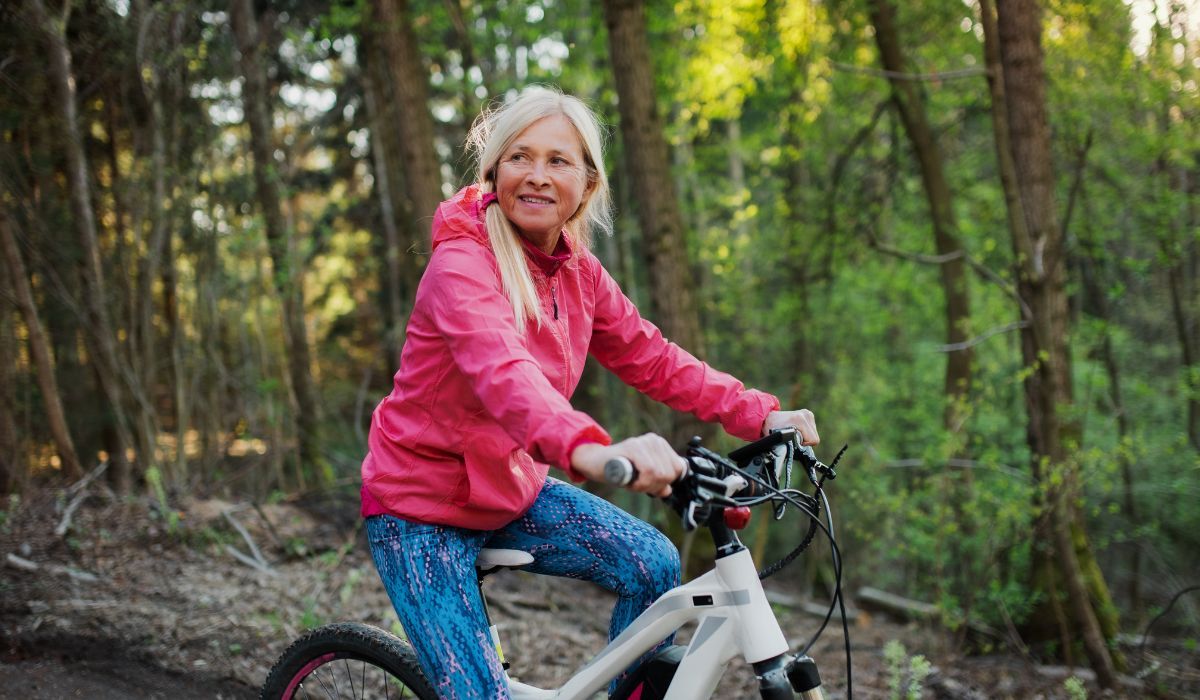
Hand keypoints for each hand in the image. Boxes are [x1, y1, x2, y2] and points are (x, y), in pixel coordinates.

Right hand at [570, 434, 685, 497]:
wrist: (594, 462)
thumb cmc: (619, 471)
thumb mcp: (642, 479)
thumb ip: (657, 483)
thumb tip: (667, 490)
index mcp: (660, 445)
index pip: (678, 469)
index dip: (665, 483)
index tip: (648, 485)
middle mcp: (655, 440)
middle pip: (670, 474)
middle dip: (654, 486)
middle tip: (637, 484)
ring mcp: (644, 441)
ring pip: (660, 474)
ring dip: (645, 486)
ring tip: (631, 481)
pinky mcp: (634, 446)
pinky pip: (649, 472)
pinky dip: (640, 483)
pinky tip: (629, 481)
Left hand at [763, 409, 819, 445]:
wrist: (767, 418)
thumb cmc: (770, 429)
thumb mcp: (778, 440)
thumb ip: (788, 446)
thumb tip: (792, 455)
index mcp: (799, 420)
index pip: (813, 440)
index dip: (803, 445)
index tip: (793, 442)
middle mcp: (805, 415)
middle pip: (814, 437)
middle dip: (804, 441)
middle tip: (792, 439)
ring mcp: (807, 414)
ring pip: (813, 434)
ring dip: (805, 437)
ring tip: (792, 434)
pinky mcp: (808, 414)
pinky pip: (812, 430)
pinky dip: (805, 433)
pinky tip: (796, 430)